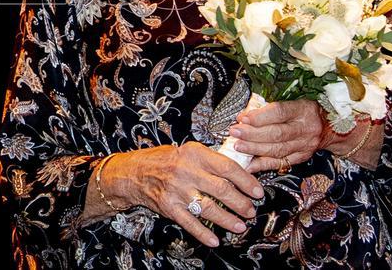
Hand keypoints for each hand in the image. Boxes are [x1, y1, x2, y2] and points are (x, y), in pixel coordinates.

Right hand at [101, 143, 263, 247]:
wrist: (134, 172)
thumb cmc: (164, 161)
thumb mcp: (188, 152)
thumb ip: (211, 161)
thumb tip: (240, 173)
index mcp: (194, 153)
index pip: (227, 167)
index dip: (246, 181)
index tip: (257, 191)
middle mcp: (186, 171)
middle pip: (222, 190)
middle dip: (241, 203)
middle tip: (250, 210)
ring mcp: (177, 190)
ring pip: (209, 208)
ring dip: (228, 220)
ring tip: (240, 225)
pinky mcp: (169, 207)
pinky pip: (190, 223)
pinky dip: (204, 234)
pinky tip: (215, 239)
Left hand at [229, 100, 329, 173]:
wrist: (331, 128)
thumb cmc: (305, 111)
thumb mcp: (294, 102)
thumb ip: (271, 108)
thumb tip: (245, 116)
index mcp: (303, 110)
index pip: (280, 112)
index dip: (260, 116)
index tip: (242, 118)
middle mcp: (305, 129)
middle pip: (277, 134)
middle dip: (253, 134)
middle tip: (235, 132)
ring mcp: (304, 146)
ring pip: (278, 150)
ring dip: (255, 149)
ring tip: (238, 146)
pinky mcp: (301, 158)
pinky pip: (280, 163)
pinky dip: (262, 165)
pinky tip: (249, 164)